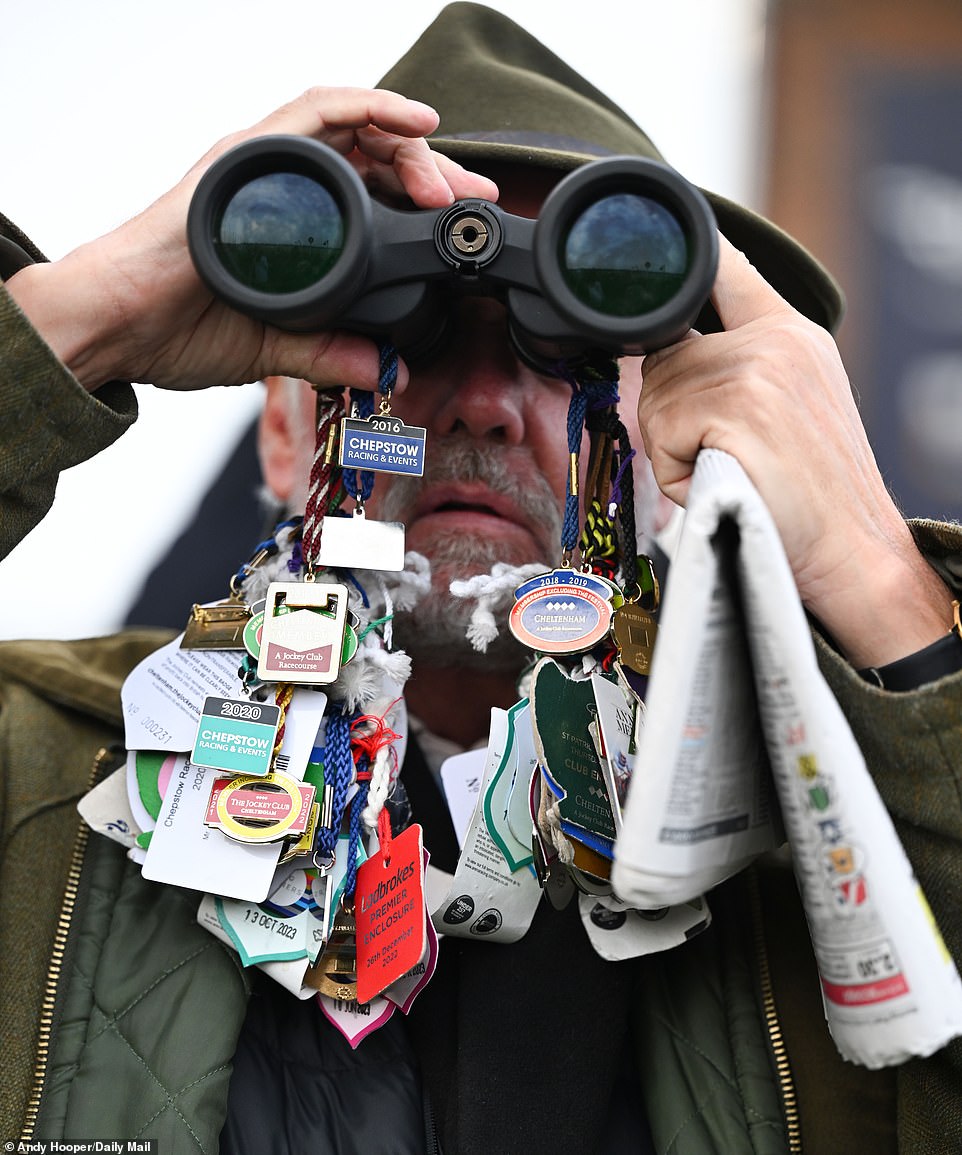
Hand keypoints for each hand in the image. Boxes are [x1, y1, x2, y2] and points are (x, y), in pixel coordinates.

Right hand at [6, 87, 497, 393]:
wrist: (119, 324)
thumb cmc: (179, 328)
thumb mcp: (278, 347)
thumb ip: (331, 353)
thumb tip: (385, 370)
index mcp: (294, 224)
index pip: (371, 195)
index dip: (423, 204)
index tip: (463, 226)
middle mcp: (282, 185)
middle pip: (372, 156)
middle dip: (431, 174)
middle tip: (471, 201)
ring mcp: (265, 166)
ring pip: (352, 127)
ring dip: (410, 146)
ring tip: (447, 182)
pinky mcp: (246, 157)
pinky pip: (315, 112)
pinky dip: (369, 107)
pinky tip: (415, 121)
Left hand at [637, 234, 954, 667]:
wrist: (852, 549)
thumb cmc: (811, 492)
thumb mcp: (788, 406)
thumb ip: (738, 367)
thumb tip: (670, 356)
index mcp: (791, 332)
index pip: (726, 268)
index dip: (686, 258)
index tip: (658, 244)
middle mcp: (774, 339)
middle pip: (664, 356)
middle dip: (670, 413)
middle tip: (720, 454)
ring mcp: (755, 369)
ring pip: (656, 398)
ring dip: (673, 448)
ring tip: (727, 470)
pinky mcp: (738, 407)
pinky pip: (662, 434)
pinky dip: (676, 472)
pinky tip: (720, 482)